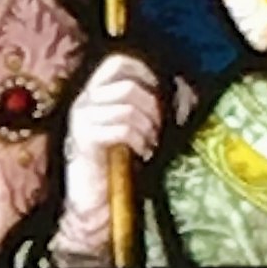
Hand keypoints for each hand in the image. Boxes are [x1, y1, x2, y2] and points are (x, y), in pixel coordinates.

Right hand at [55, 50, 160, 265]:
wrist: (95, 205)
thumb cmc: (119, 167)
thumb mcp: (139, 130)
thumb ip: (157, 106)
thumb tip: (185, 89)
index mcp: (95, 93)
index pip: (119, 62)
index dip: (146, 73)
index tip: (160, 98)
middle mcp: (84, 101)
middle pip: (129, 85)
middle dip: (153, 107)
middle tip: (159, 130)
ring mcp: (81, 119)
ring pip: (128, 105)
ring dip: (148, 127)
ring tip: (150, 146)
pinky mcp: (84, 139)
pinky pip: (121, 127)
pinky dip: (138, 141)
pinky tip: (140, 154)